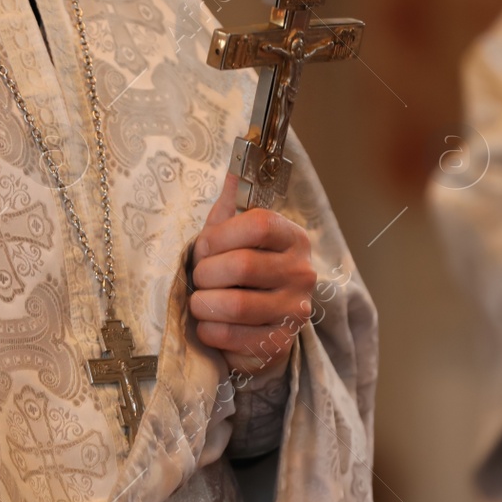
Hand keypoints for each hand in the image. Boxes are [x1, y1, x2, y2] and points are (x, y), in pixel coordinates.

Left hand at [189, 174, 317, 376]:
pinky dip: (210, 330)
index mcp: (292, 238)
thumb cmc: (242, 274)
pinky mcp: (280, 343)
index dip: (219, 235)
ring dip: (204, 304)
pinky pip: (233, 336)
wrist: (260, 326)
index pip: (257, 224)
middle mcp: (301, 272)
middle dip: (206, 273)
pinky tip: (209, 324)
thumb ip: (233, 202)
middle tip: (199, 278)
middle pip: (242, 266)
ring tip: (200, 302)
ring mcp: (295, 310)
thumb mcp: (235, 234)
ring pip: (235, 304)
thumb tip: (237, 157)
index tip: (203, 246)